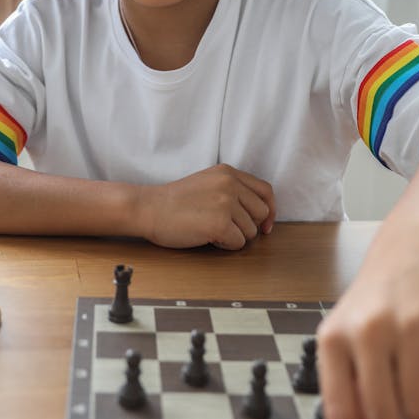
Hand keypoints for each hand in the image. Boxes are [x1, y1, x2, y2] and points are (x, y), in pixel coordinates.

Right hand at [139, 164, 274, 249]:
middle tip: (227, 229)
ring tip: (211, 230)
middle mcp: (230, 184)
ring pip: (250, 232)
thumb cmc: (174, 201)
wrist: (149, 208)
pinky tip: (207, 237)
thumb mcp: (208, 183)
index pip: (265, 191)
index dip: (269, 210)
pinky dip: (225, 246)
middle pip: (261, 213)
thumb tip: (261, 215)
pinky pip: (238, 243)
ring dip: (234, 237)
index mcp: (228, 172)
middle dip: (248, 226)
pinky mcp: (220, 223)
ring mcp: (226, 203)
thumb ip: (232, 190)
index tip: (266, 224)